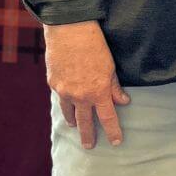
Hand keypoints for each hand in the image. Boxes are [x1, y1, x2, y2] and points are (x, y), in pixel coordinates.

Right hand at [43, 20, 129, 148]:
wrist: (69, 29)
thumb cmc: (94, 44)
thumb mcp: (110, 66)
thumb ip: (115, 86)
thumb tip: (123, 101)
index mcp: (98, 91)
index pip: (107, 118)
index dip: (113, 131)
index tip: (116, 142)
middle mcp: (80, 96)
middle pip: (85, 122)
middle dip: (88, 135)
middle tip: (90, 146)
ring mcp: (64, 91)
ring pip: (69, 112)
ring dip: (73, 120)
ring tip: (75, 125)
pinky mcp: (53, 83)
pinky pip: (60, 97)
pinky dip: (64, 102)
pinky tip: (66, 102)